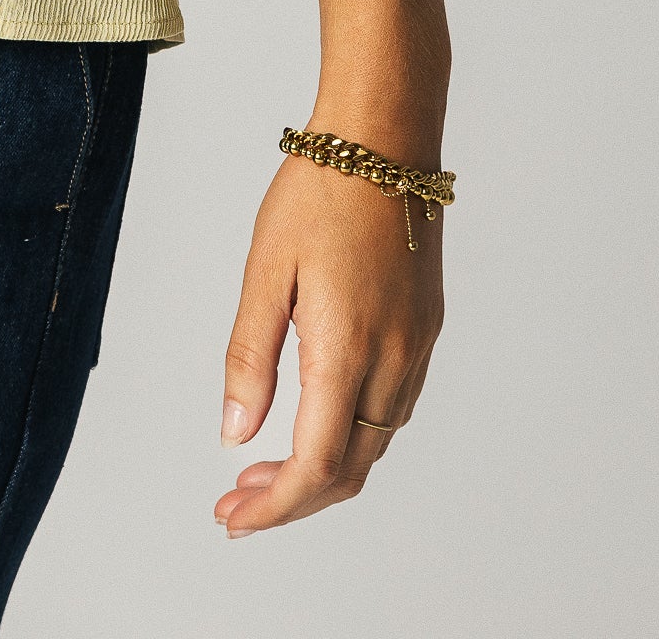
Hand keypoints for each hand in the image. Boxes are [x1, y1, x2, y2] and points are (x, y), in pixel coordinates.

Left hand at [213, 151, 443, 534]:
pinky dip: (352, 435)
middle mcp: (393, 361)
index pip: (315, 466)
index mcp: (347, 351)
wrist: (386, 139)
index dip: (274, 507)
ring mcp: (417, 348)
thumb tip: (236, 435)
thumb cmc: (318, 192)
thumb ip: (251, 356)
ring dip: (323, 471)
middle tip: (236, 503)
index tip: (231, 519)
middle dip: (292, 499)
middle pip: (348, 470)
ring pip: (374, 445)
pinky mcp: (426, 330)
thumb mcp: (265, 270)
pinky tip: (315, 420)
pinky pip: (392, 410)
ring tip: (264, 469)